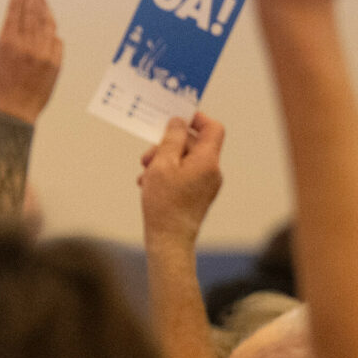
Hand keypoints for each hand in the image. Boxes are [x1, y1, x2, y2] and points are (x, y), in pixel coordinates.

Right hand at [0, 0, 63, 120]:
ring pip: (48, 21)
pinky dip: (50, 37)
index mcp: (7, 41)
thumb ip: (11, 34)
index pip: (16, 5)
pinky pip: (56, 40)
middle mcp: (26, 45)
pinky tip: (42, 42)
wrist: (13, 115)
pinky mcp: (56, 62)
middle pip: (35, 7)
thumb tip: (28, 15)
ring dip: (45, 11)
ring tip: (40, 5)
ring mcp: (44, 53)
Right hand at [138, 113, 224, 245]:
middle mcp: (212, 171)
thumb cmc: (165, 203)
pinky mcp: (198, 195)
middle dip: (168, 144)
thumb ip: (172, 139)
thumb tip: (179, 122)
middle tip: (146, 155)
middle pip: (194, 145)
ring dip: (163, 160)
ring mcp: (206, 184)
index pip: (212, 128)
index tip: (176, 117)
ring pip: (185, 160)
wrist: (170, 240)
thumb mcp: (162, 164)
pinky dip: (167, 174)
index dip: (196, 118)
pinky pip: (184, 175)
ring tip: (144, 173)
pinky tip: (149, 184)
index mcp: (207, 161)